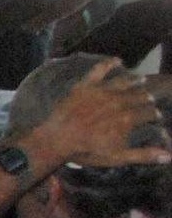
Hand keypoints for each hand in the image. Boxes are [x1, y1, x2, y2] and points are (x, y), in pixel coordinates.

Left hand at [23, 61, 168, 168]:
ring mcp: (102, 91)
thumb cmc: (87, 151)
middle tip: (148, 99)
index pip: (149, 113)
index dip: (154, 115)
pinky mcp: (86, 85)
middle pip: (139, 96)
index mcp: (128, 118)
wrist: (56, 140)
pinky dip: (109, 63)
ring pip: (124, 81)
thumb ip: (144, 155)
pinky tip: (118, 60)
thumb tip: (170, 156)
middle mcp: (119, 101)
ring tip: (141, 80)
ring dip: (135, 80)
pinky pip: (100, 70)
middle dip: (146, 98)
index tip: (155, 117)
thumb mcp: (118, 157)